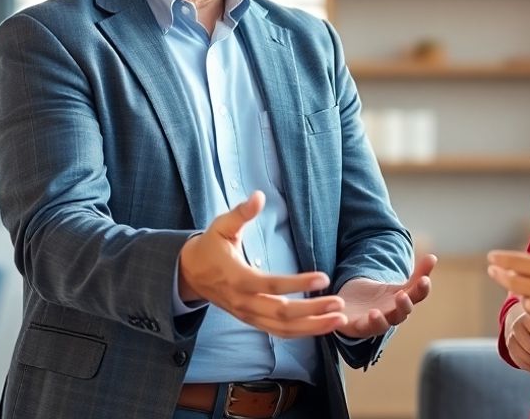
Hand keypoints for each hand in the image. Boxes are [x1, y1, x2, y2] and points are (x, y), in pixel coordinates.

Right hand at [179, 191, 347, 337]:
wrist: (190, 274)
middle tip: (339, 304)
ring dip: (312, 327)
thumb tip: (258, 196)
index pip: (270, 284)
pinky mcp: (252, 321)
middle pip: (280, 313)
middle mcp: (243, 302)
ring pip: (282, 328)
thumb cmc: (210, 247)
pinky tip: (322, 326)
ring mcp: (247, 315)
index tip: (324, 277)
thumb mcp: (221, 226)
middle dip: (312, 311)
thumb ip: (240, 213)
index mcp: (236, 278)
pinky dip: (302, 332)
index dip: (297, 283)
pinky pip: (278, 332)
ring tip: (338, 320)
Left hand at [334, 253, 436, 338]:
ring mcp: (374, 323)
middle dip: (403, 306)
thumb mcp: (398, 287)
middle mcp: (391, 316)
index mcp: (403, 304)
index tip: (424, 279)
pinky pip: (359, 327)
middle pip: (401, 314)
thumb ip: (417, 274)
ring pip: (380, 326)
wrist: (354, 311)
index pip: (417, 297)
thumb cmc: (380, 299)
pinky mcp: (357, 326)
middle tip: (402, 295)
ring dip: (379, 320)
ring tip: (374, 312)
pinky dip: (356, 323)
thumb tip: (433, 256)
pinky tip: (357, 316)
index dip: (422, 289)